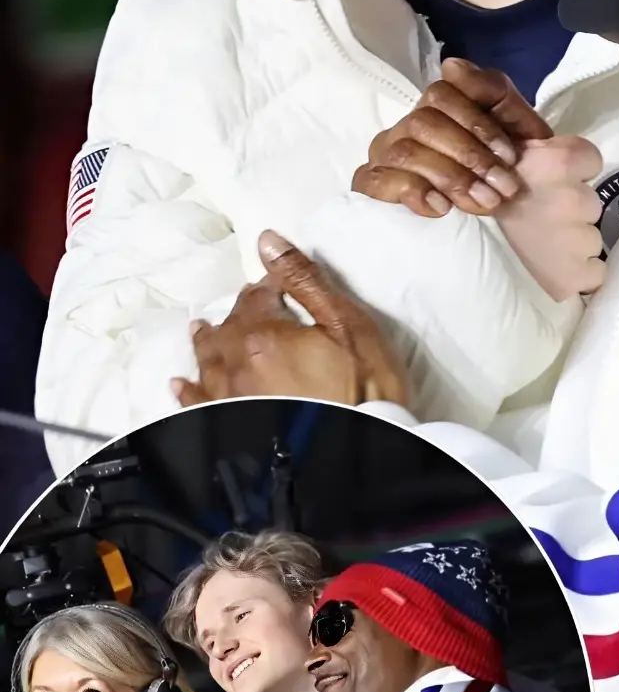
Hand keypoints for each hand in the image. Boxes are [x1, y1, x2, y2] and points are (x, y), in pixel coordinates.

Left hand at [172, 235, 410, 407]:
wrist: (361, 450)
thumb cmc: (364, 387)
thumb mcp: (347, 322)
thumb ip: (304, 280)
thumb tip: (267, 241)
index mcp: (265, 336)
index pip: (255, 299)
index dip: (266, 288)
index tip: (277, 287)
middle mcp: (238, 368)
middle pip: (226, 331)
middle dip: (235, 315)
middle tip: (244, 307)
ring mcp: (230, 402)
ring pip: (209, 365)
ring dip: (206, 344)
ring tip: (202, 331)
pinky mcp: (230, 429)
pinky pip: (198, 406)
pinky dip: (189, 391)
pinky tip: (181, 384)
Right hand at [353, 57, 551, 218]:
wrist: (537, 231)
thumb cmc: (533, 180)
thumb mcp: (531, 131)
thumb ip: (494, 92)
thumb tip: (450, 66)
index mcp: (448, 110)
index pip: (440, 94)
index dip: (476, 123)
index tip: (510, 156)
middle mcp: (415, 129)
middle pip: (421, 122)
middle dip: (467, 155)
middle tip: (501, 186)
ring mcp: (394, 161)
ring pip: (403, 152)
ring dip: (449, 177)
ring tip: (484, 202)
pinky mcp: (384, 196)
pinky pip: (374, 181)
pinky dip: (410, 192)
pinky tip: (441, 207)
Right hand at [496, 135, 606, 300]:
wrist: (454, 242)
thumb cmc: (480, 195)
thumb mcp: (509, 157)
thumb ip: (543, 151)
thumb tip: (563, 153)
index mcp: (557, 161)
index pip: (591, 160)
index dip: (575, 171)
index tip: (555, 179)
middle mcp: (571, 197)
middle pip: (591, 204)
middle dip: (571, 211)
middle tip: (540, 216)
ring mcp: (575, 238)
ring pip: (591, 239)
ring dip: (573, 242)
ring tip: (541, 244)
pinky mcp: (573, 273)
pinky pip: (594, 273)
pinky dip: (580, 272)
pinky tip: (555, 268)